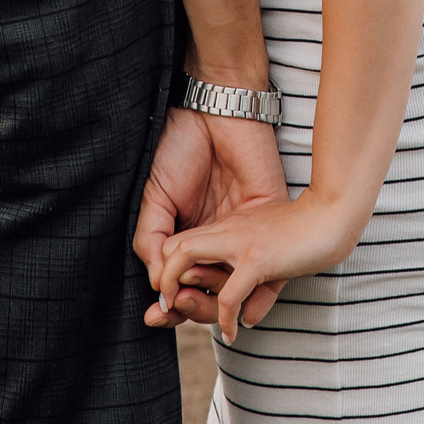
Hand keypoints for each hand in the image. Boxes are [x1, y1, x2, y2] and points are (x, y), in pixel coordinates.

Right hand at [132, 110, 289, 328]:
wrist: (212, 109)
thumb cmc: (178, 148)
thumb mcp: (155, 199)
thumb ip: (153, 241)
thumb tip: (158, 285)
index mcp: (189, 238)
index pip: (180, 283)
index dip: (168, 304)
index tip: (154, 315)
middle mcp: (218, 242)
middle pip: (209, 293)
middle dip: (189, 309)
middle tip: (173, 307)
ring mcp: (245, 234)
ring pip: (238, 286)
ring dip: (217, 304)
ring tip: (193, 300)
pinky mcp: (269, 219)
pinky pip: (270, 265)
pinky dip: (258, 293)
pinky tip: (243, 309)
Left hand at [152, 193, 364, 343]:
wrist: (335, 213)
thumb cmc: (310, 232)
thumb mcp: (276, 255)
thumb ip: (259, 284)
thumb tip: (250, 319)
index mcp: (229, 226)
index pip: (182, 241)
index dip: (170, 267)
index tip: (176, 293)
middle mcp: (228, 231)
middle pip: (174, 249)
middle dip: (164, 281)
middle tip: (168, 308)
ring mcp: (241, 243)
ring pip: (187, 264)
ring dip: (181, 296)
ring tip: (186, 315)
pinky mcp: (258, 259)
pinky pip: (229, 296)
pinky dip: (225, 319)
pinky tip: (232, 333)